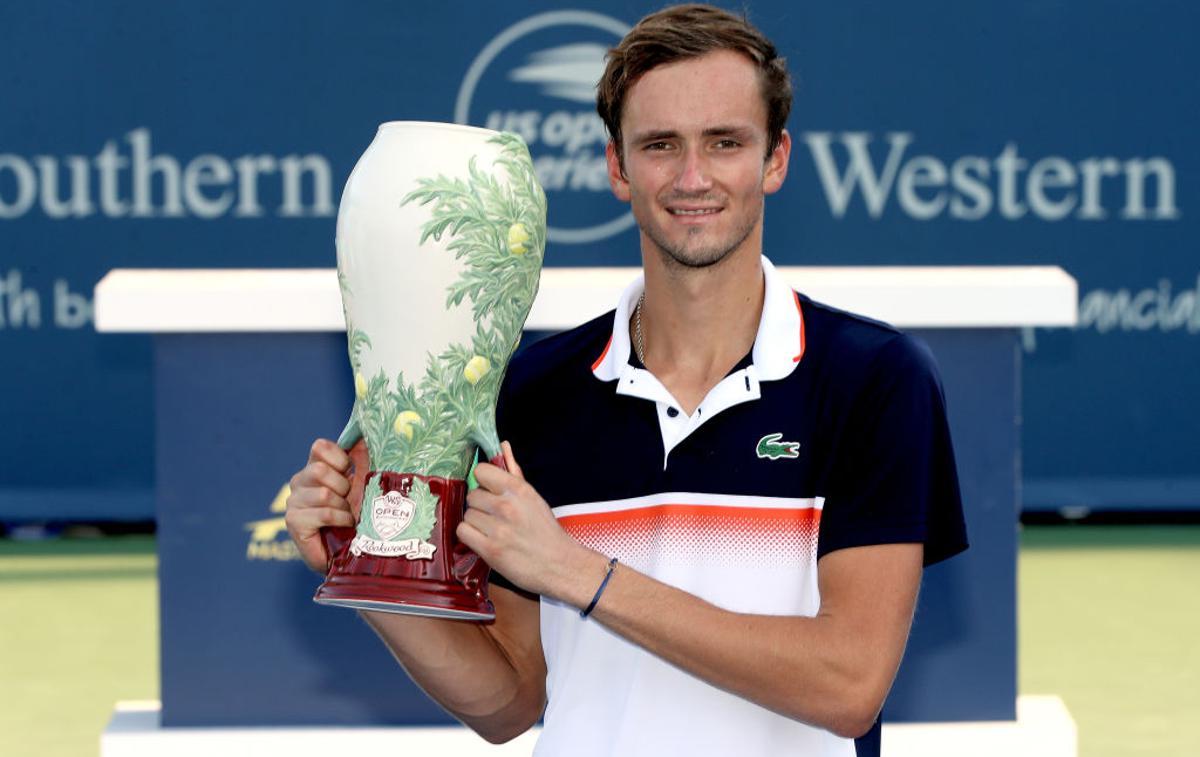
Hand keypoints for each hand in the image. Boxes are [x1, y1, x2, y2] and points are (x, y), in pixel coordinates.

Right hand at [285, 438, 364, 572]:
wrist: (354, 552)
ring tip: (347, 515)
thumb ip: (362, 456)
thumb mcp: (365, 480)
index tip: (350, 473)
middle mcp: (300, 482)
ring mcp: (294, 502)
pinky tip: (344, 525)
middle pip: (319, 469)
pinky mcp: (294, 521)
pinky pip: (324, 512)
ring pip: (324, 493)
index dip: (340, 459)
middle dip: (343, 486)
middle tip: (349, 500)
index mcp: (315, 468)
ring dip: (343, 506)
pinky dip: (341, 519)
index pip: (320, 446)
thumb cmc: (361, 515)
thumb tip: (365, 431)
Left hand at [459, 442, 591, 597]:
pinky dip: (471, 537)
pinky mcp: (490, 550)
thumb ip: (514, 471)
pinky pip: (463, 532)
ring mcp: (497, 528)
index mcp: (519, 489)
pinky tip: (484, 540)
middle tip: (495, 516)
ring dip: (476, 523)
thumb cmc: (545, 531)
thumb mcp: (533, 497)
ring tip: (493, 531)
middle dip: (480, 506)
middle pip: (472, 496)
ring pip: (467, 515)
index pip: (481, 471)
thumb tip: (503, 446)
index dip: (483, 482)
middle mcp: (507, 506)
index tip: (490, 492)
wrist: (559, 564)